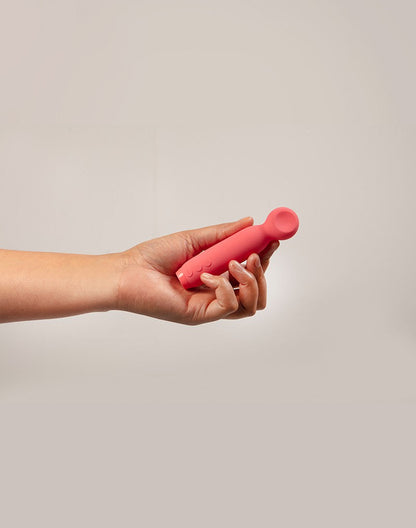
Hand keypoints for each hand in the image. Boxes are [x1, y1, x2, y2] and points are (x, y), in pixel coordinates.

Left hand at [117, 217, 279, 324]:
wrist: (127, 272)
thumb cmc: (154, 257)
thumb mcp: (194, 240)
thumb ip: (223, 234)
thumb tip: (249, 222)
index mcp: (218, 276)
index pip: (250, 271)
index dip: (265, 257)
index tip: (272, 239)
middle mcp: (217, 293)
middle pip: (257, 292)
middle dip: (263, 272)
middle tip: (255, 254)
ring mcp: (210, 306)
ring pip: (251, 304)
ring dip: (250, 281)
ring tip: (235, 263)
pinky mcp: (201, 315)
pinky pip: (229, 306)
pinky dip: (225, 287)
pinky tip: (209, 275)